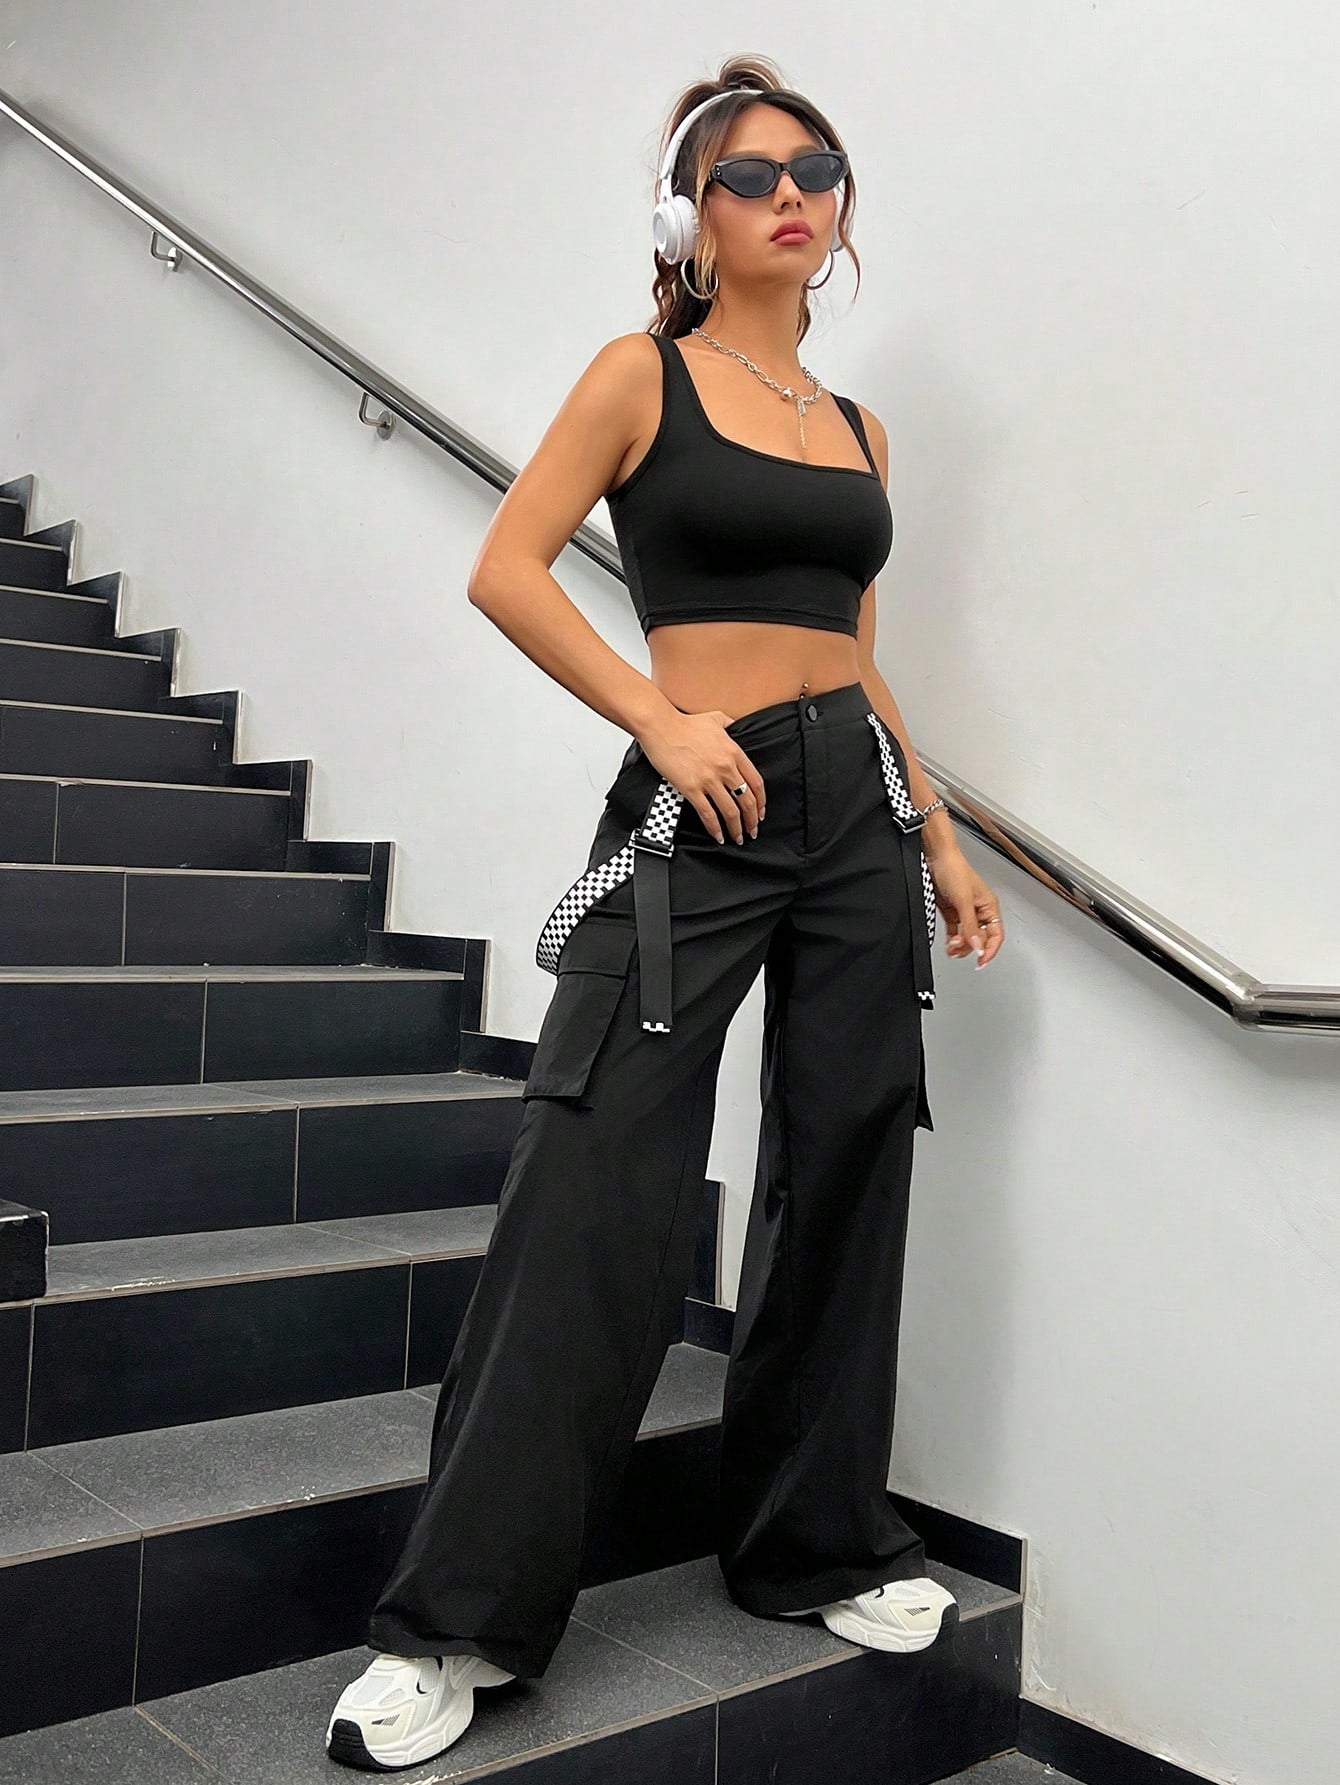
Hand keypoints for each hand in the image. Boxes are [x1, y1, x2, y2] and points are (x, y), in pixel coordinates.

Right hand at [636, 710, 765, 843]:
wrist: (661, 726)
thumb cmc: (685, 723)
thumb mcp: (717, 718)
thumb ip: (731, 725)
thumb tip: (738, 728)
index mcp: (734, 752)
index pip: (756, 783)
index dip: (761, 802)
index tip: (760, 812)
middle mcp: (725, 767)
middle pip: (747, 800)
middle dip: (752, 820)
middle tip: (752, 830)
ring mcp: (709, 779)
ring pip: (730, 811)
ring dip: (736, 828)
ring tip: (737, 837)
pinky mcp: (691, 788)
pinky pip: (708, 814)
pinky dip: (715, 828)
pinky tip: (718, 835)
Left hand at [926, 847, 1004, 967]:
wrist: (936, 858)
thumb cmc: (954, 870)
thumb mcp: (964, 901)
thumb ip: (970, 926)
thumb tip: (977, 946)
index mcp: (989, 907)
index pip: (996, 935)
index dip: (990, 950)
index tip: (980, 961)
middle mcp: (979, 911)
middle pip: (980, 939)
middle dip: (970, 947)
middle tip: (958, 950)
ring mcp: (965, 912)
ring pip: (967, 937)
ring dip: (960, 945)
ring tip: (951, 947)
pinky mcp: (952, 912)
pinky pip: (956, 932)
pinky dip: (952, 940)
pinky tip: (948, 944)